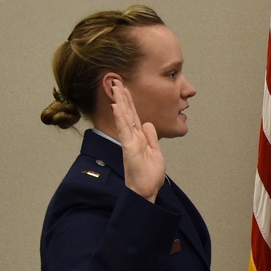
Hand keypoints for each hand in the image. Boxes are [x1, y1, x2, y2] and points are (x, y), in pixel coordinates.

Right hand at [111, 81, 165, 202]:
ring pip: (124, 118)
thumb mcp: (155, 151)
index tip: (125, 88)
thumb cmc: (149, 174)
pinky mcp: (128, 148)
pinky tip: (117, 106)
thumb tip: (148, 124)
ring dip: (120, 102)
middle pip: (127, 113)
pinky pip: (125, 131)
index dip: (130, 102)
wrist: (146, 190)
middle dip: (122, 97)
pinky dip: (121, 118)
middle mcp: (132, 138)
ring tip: (115, 87)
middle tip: (116, 80)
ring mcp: (129, 142)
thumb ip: (151, 137)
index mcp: (139, 138)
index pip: (134, 116)